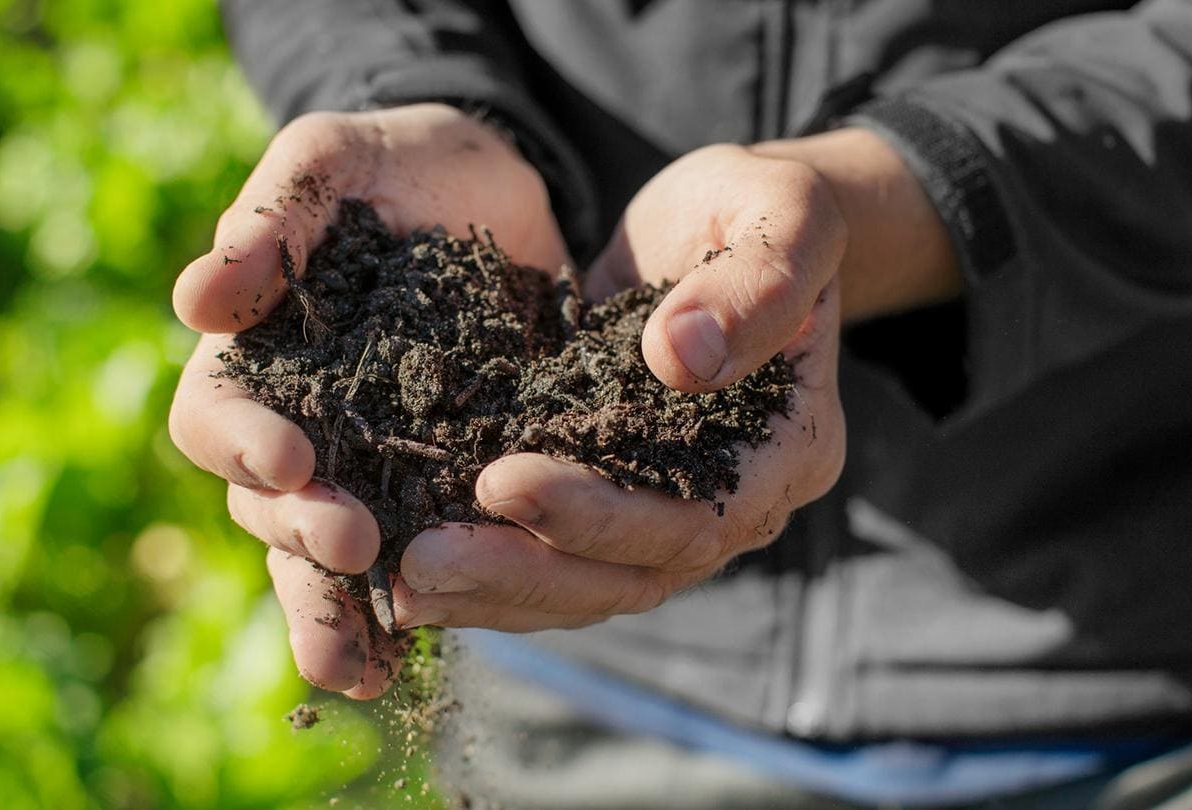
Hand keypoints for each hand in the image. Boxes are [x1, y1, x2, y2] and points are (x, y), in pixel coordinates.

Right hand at [168, 103, 570, 697]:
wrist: (490, 181)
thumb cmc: (391, 162)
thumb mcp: (331, 161)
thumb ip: (273, 219)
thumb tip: (196, 300)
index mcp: (254, 360)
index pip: (218, 420)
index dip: (244, 445)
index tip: (292, 457)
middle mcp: (302, 428)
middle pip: (272, 508)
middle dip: (308, 533)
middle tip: (356, 541)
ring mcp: (374, 462)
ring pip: (334, 556)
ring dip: (346, 608)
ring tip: (368, 664)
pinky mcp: (450, 477)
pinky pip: (424, 551)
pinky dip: (425, 604)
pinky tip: (423, 652)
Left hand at [391, 142, 850, 632]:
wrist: (733, 221)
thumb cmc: (766, 209)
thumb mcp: (783, 216)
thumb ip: (755, 285)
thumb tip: (681, 360)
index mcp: (789, 449)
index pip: (696, 518)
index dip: (600, 517)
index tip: (501, 481)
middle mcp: (736, 500)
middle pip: (633, 575)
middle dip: (524, 571)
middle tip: (421, 558)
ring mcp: (672, 505)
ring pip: (588, 584)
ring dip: (494, 588)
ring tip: (401, 581)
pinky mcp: (614, 491)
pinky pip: (556, 553)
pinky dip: (490, 562)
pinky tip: (409, 563)